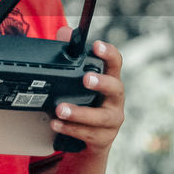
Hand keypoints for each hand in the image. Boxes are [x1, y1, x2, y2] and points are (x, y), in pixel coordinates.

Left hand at [50, 30, 124, 154]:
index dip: (109, 53)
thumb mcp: (79, 82)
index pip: (116, 63)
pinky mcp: (103, 138)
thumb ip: (72, 57)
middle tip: (86, 79)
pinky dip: (71, 129)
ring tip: (61, 109)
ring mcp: (112, 120)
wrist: (91, 141)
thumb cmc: (86, 104)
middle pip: (116, 88)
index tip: (97, 45)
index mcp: (110, 81)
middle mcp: (115, 100)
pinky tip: (57, 124)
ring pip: (100, 117)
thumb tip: (64, 32)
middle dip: (102, 83)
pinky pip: (88, 134)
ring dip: (79, 113)